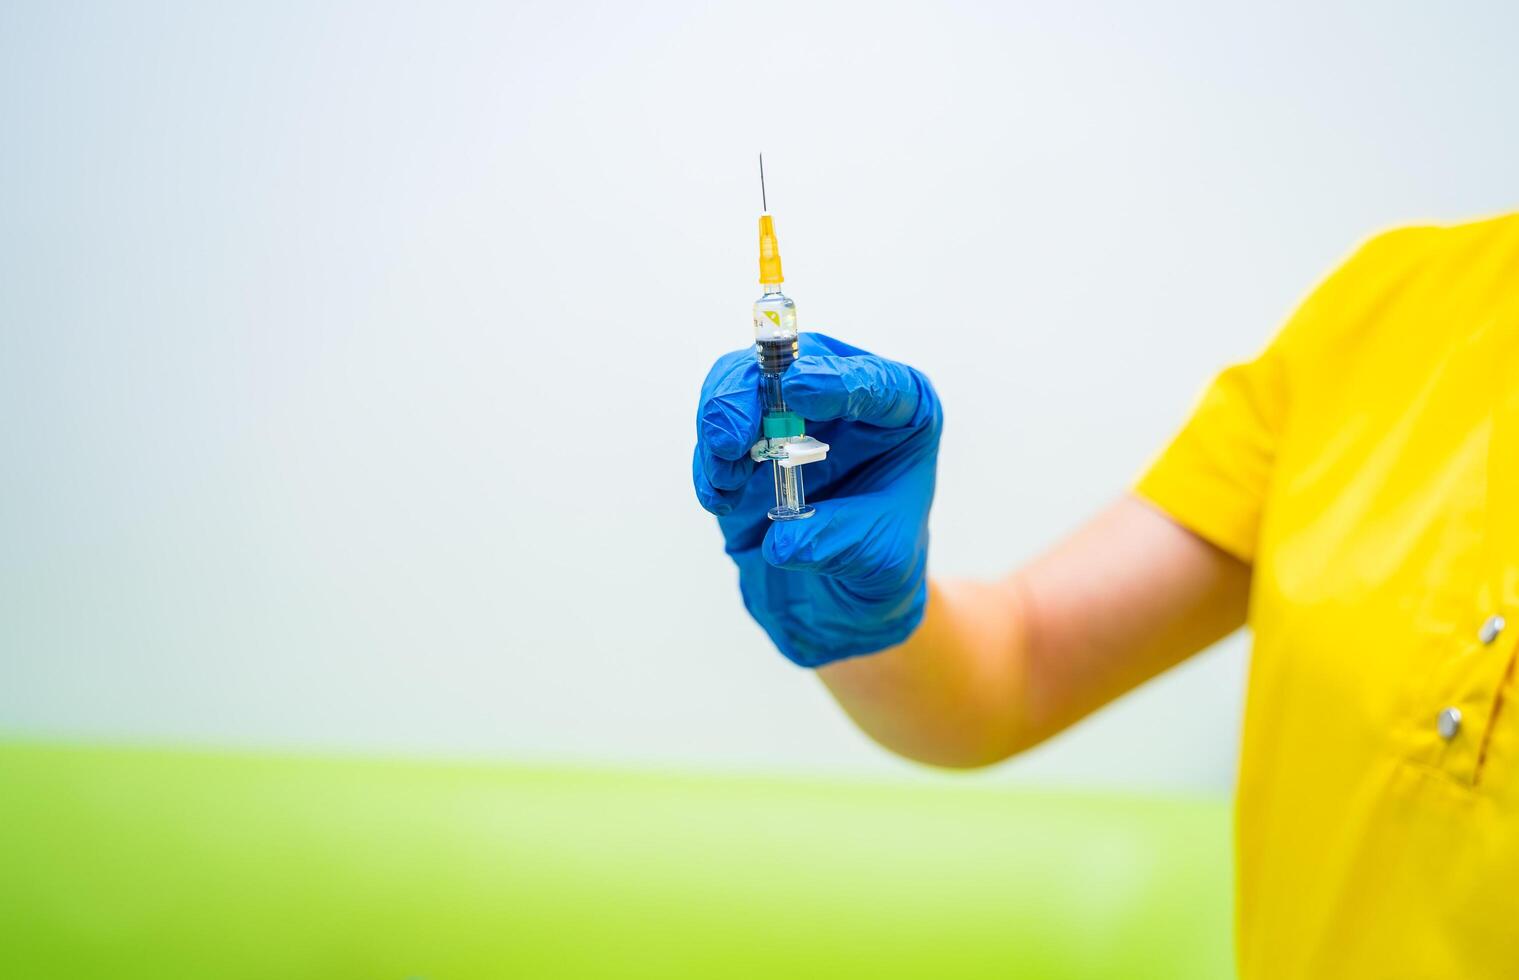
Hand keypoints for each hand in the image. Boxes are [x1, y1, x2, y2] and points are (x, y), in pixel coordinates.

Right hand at [693, 332, 941, 667]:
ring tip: (722, 476)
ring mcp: (788, 414)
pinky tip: (719, 496)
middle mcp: (841, 399)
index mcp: (899, 413)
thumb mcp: (879, 558)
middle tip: (729, 437)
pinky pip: (716, 431)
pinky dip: (708, 462)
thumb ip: (838, 542)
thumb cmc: (878, 563)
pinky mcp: (745, 441)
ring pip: (740, 384)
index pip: (871, 381)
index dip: (833, 380)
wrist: (839, 594)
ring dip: (720, 422)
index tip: (795, 389)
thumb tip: (783, 540)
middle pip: (790, 365)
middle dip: (749, 392)